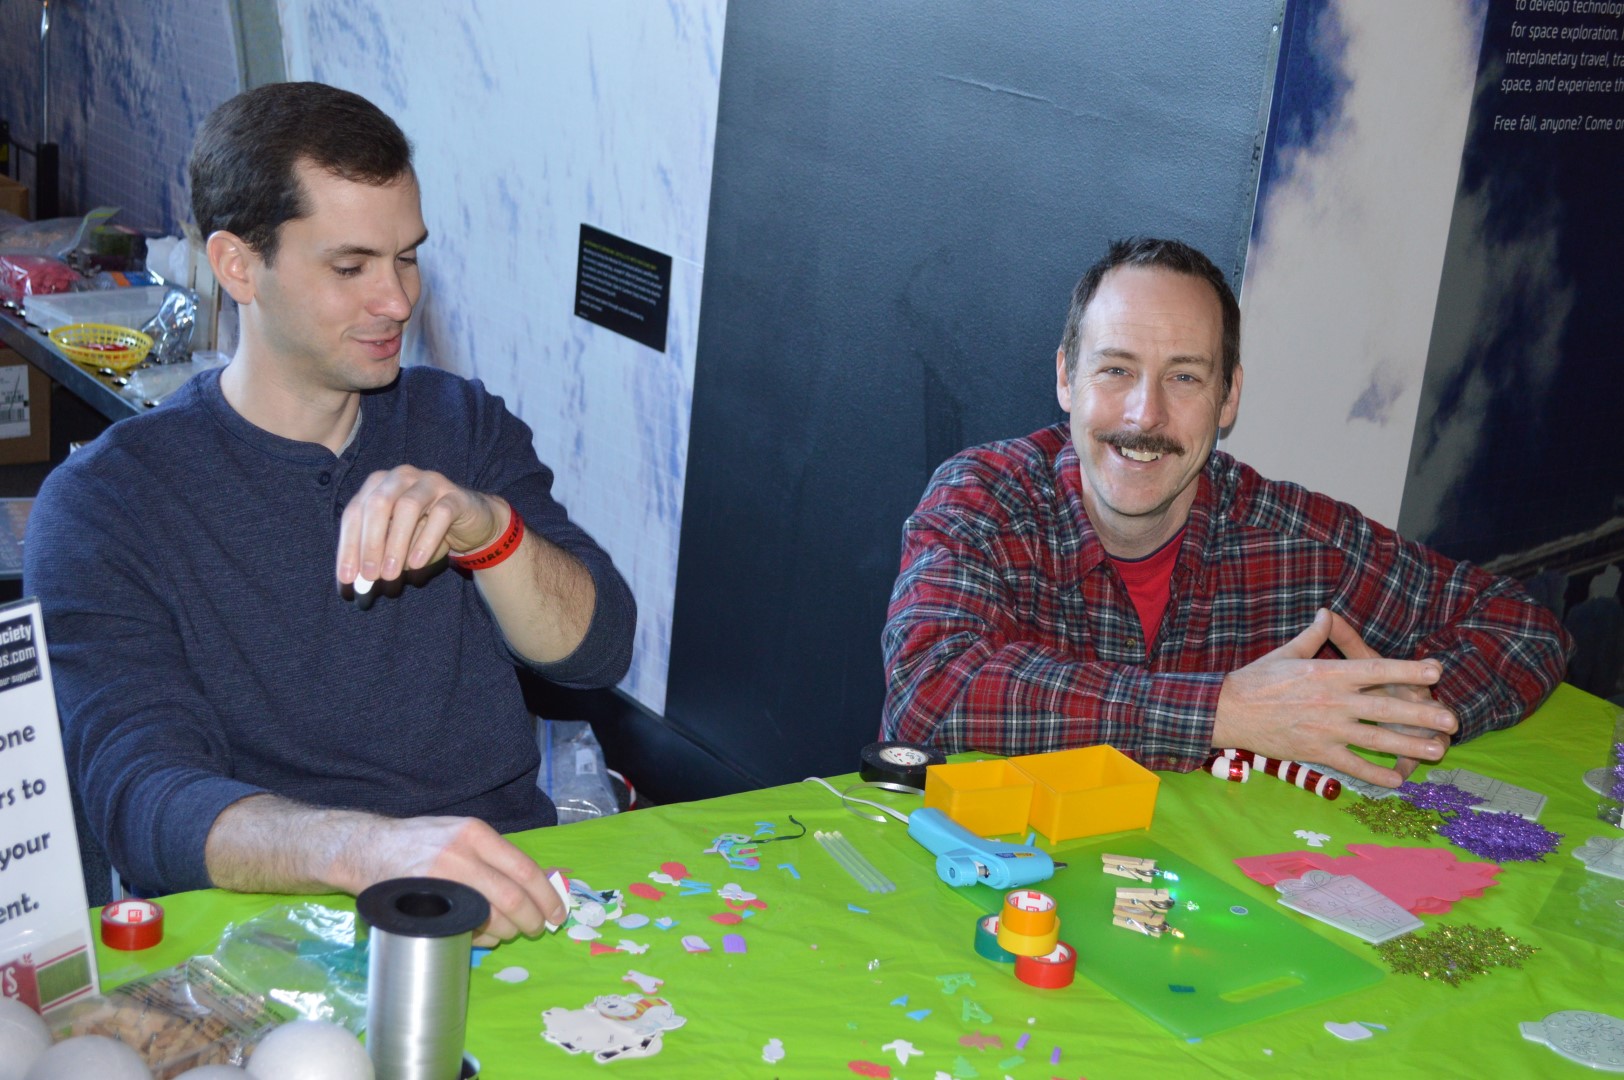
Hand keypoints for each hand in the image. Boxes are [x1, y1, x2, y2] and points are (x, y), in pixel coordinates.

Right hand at [333, 815, 566, 945]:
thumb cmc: (421, 842)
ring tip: (508, 933)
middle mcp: (460, 854)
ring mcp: (439, 880)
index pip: (524, 870)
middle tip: (537, 929)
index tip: (558, 912)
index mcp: (476, 834)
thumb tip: (540, 882)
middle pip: (511, 897)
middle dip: (531, 920)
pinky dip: (480, 938)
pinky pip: (461, 928)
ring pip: (489, 916)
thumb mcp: (460, 834)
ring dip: (506, 931)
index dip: (546, 896)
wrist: (366, 847)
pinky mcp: (422, 903)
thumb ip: (494, 855)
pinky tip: (484, 937)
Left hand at [336, 466, 504, 586]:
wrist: (471, 524)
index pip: (355, 513)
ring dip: (395, 543)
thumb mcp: (397, 546)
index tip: (346, 577)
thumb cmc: (426, 533)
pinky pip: (440, 515)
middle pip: (378, 504)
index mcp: (378, 485)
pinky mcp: (455, 496)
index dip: (348, 546)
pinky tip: (416, 564)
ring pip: (407, 507)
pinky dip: (426, 541)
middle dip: (369, 543)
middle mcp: (400, 477)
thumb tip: (358, 582)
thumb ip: (378, 558)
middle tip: (369, 576)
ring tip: (390, 575)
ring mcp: (429, 483)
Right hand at [1213, 609, 1458, 786]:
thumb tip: (1326, 613)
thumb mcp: (1287, 652)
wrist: (1229, 709)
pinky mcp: (1316, 751)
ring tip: (1437, 750)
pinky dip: (1376, 774)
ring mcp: (1327, 728)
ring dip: (1410, 745)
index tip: (1436, 671)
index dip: (1408, 669)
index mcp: (1329, 672)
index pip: (1376, 669)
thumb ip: (1313, 635)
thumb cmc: (1257, 679)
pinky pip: (1353, 765)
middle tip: (1452, 720)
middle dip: (1423, 714)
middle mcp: (1334, 700)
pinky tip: (1397, 780)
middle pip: (1387, 707)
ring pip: (1377, 738)